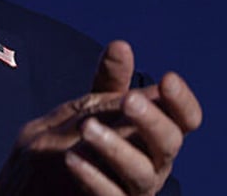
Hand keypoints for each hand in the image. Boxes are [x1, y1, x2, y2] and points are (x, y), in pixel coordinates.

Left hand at [0, 41, 201, 194]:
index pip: (184, 119)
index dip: (182, 101)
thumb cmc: (81, 137)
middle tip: (128, 100)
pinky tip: (72, 159)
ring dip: (116, 147)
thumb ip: (109, 80)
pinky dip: (92, 177)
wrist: (41, 177)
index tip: (167, 79)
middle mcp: (153, 161)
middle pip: (169, 143)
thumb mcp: (94, 105)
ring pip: (141, 172)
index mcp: (155, 133)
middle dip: (152, 120)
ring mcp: (135, 187)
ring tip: (87, 128)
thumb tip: (121, 45)